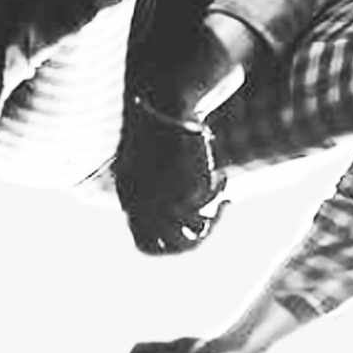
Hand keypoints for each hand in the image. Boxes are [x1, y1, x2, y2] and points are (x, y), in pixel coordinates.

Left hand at [114, 95, 228, 254]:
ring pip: (195, 231)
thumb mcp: (154, 166)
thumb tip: (190, 226)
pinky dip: (218, 191)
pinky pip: (206, 203)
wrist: (164, 104)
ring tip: (224, 200)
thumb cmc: (162, 131)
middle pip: (176, 246)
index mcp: (128, 200)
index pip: (146, 247)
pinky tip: (223, 177)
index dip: (169, 248)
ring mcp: (158, 198)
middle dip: (204, 237)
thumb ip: (163, 198)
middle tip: (218, 219)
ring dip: (216, 219)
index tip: (191, 234)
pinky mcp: (180, 186)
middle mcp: (139, 205)